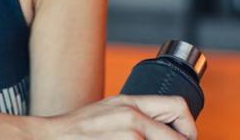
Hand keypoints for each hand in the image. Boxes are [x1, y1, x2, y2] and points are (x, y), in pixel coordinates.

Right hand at [35, 95, 196, 139]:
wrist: (51, 139)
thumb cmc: (77, 131)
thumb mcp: (109, 111)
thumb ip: (136, 115)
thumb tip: (165, 128)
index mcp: (130, 102)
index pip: (178, 106)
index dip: (189, 126)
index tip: (184, 138)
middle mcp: (132, 116)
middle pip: (180, 135)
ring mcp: (128, 135)